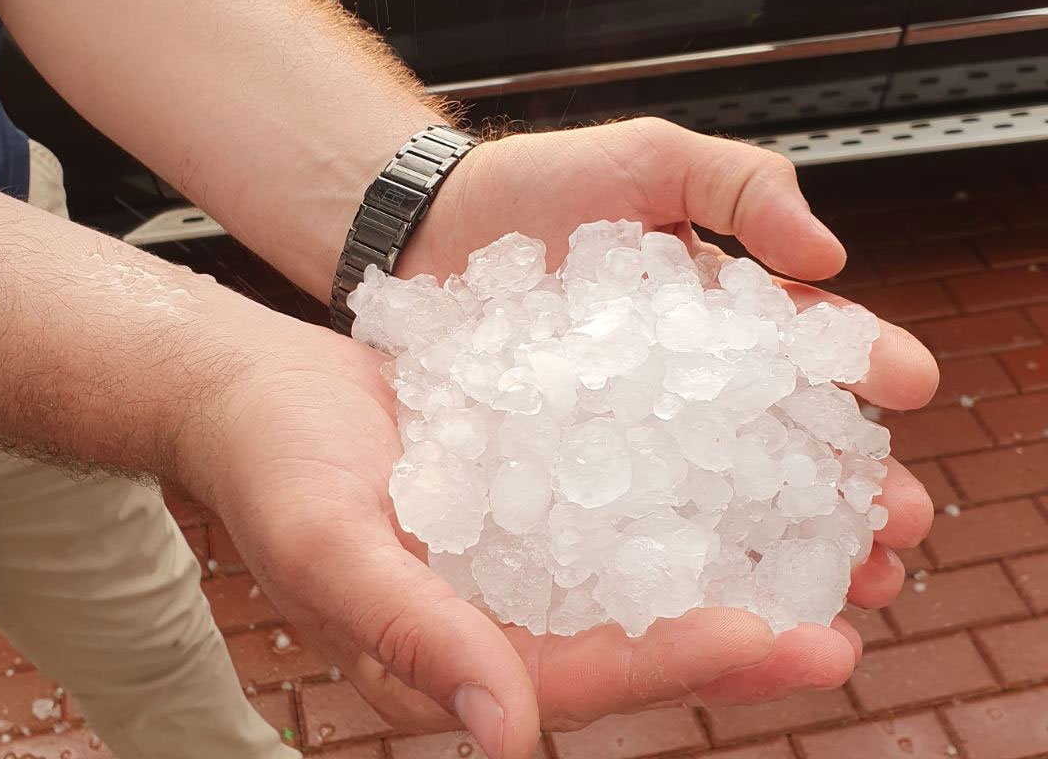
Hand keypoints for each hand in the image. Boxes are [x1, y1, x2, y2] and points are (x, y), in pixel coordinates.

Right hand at [200, 119, 937, 758]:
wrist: (256, 386)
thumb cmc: (268, 468)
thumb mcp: (330, 550)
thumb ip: (415, 637)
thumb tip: (506, 735)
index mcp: (455, 655)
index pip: (586, 671)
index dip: (685, 661)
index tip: (781, 641)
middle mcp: (501, 610)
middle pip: (639, 626)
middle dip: (745, 625)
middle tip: (853, 606)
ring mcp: (519, 543)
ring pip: (642, 558)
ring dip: (733, 546)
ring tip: (835, 533)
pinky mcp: (530, 477)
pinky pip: (616, 485)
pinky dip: (683, 474)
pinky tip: (747, 443)